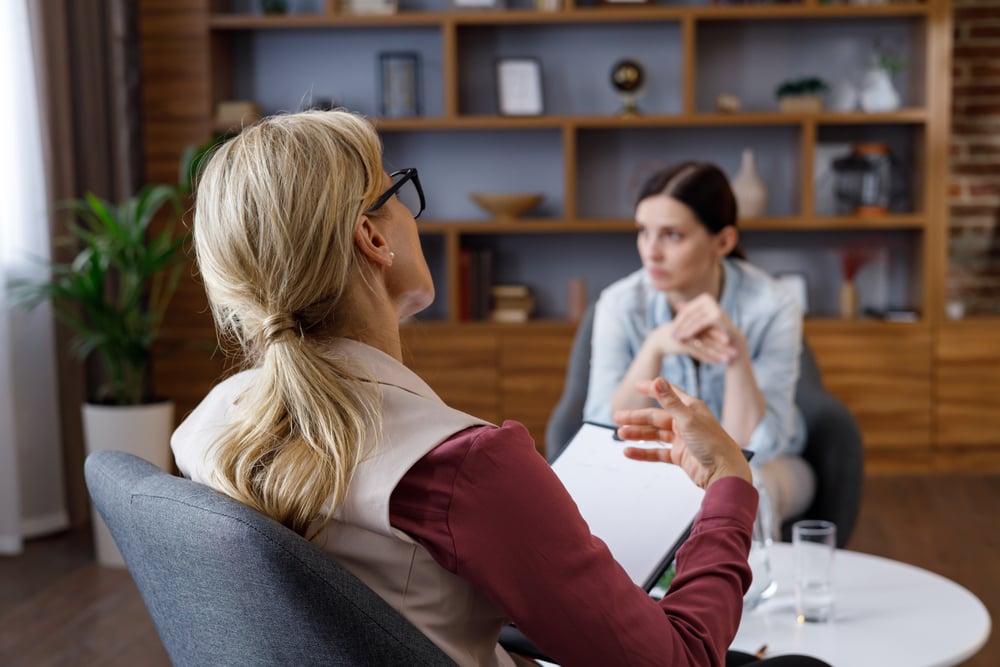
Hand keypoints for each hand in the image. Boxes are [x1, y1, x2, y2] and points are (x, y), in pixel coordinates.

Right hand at [613, 377, 752, 488]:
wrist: (724, 473)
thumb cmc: (712, 444)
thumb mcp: (688, 419)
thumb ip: (670, 401)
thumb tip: (658, 381)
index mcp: (691, 409)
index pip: (668, 394)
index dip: (652, 389)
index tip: (638, 385)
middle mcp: (686, 422)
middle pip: (656, 417)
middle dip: (636, 418)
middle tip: (617, 417)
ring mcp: (683, 440)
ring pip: (655, 435)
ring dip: (638, 434)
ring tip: (620, 434)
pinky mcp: (680, 456)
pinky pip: (658, 452)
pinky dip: (644, 452)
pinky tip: (630, 452)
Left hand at [670, 294, 747, 364]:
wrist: (732, 338)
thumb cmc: (715, 329)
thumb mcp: (701, 319)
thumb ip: (691, 311)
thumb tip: (678, 304)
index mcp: (704, 297)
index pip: (686, 310)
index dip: (677, 321)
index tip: (670, 330)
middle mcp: (708, 298)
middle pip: (688, 314)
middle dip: (679, 326)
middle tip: (671, 335)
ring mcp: (713, 305)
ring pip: (693, 319)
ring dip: (683, 329)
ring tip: (676, 338)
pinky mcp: (716, 314)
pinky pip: (699, 324)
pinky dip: (691, 331)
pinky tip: (685, 337)